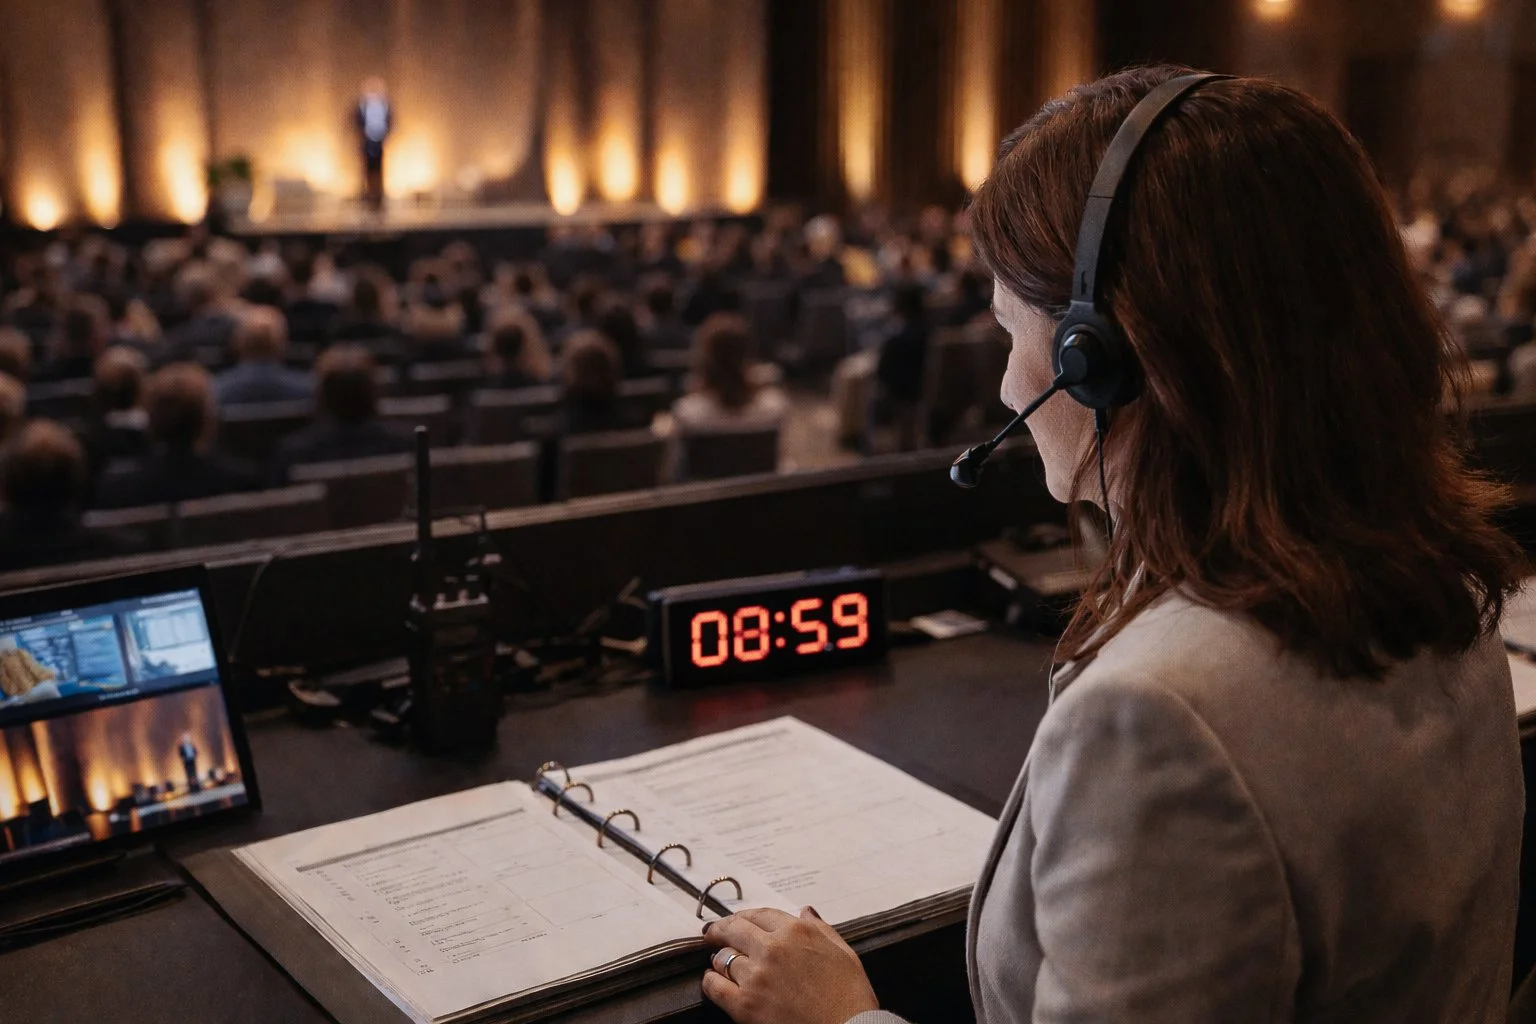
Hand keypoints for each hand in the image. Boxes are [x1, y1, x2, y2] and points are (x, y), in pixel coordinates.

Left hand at [701, 906, 878, 1023]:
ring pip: (723, 957)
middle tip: (713, 932)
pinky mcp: (745, 1005)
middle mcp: (772, 949)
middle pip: (734, 929)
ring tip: (717, 960)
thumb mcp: (843, 952)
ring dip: (719, 957)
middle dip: (720, 929)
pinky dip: (710, 981)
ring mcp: (756, 976)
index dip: (744, 916)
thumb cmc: (849, 996)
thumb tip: (805, 912)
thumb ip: (820, 928)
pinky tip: (712, 980)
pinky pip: (714, 986)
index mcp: (796, 932)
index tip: (737, 921)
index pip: (759, 914)